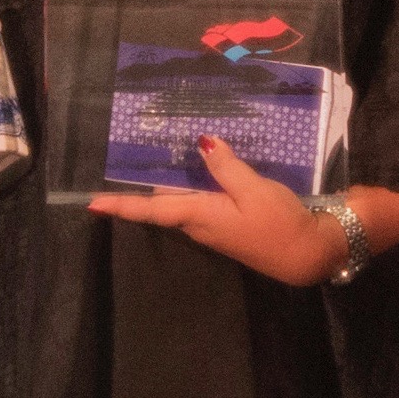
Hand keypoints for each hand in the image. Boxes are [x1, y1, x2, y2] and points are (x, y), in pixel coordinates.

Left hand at [90, 136, 346, 284]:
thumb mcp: (254, 190)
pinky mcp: (227, 225)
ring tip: (153, 156)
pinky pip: (198, 203)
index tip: (91, 203)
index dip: (121, 205)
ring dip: (167, 185)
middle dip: (143, 187)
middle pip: (162, 203)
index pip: (151, 209)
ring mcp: (212, 226)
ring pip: (180, 202)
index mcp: (198, 215)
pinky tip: (196, 167)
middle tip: (124, 161)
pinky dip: (191, 186)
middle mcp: (198, 224)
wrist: (308, 255)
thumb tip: (202, 143)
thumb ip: (226, 167)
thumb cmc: (279, 224)